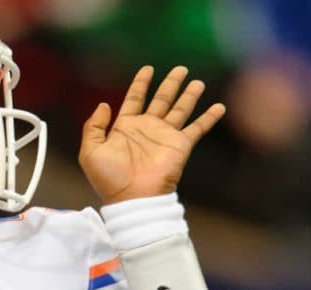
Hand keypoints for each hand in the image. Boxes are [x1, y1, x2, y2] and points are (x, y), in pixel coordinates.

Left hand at [79, 66, 224, 204]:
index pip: (134, 98)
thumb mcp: (91, 152)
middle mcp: (147, 128)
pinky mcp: (180, 145)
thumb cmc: (110, 179)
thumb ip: (94, 127)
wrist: (132, 198)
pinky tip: (219, 106)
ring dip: (189, 95)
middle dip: (170, 84)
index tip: (147, 69)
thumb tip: (104, 104)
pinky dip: (209, 117)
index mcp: (125, 127)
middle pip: (161, 99)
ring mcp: (165, 136)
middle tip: (181, 68)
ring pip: (180, 109)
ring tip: (197, 82)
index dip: (141, 83)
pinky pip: (197, 128)